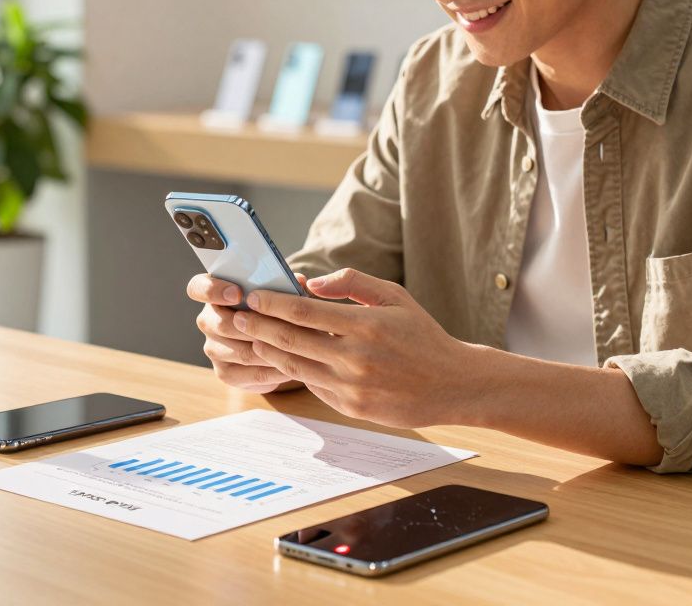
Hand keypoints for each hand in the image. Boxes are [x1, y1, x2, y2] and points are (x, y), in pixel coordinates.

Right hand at [187, 273, 307, 393]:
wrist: (275, 346)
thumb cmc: (275, 310)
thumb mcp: (281, 294)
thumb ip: (287, 286)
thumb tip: (299, 281)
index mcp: (214, 294)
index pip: (198, 288)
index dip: (213, 290)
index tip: (236, 293)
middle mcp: (208, 321)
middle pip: (221, 324)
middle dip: (255, 326)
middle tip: (281, 325)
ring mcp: (213, 348)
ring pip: (241, 352)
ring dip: (270, 350)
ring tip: (296, 347)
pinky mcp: (225, 373)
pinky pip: (251, 373)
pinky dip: (274, 370)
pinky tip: (293, 366)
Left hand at [233, 268, 471, 427]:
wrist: (453, 385)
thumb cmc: (423, 335)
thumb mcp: (395, 297)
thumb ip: (353, 283)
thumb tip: (311, 284)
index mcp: (365, 326)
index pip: (304, 313)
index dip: (272, 304)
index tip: (253, 296)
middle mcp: (355, 359)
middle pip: (291, 340)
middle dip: (259, 327)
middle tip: (239, 317)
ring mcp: (352, 387)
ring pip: (296, 367)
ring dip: (269, 351)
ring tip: (252, 338)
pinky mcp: (351, 407)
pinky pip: (313, 385)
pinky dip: (295, 370)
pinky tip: (283, 358)